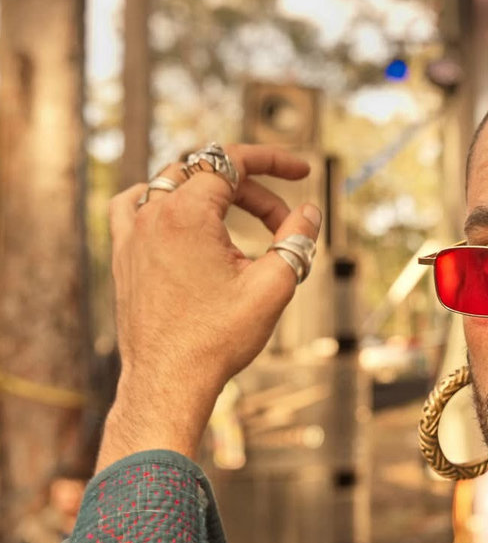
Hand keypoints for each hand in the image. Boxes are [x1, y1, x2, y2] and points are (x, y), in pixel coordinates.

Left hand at [97, 144, 321, 470]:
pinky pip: (133, 205)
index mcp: (187, 214)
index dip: (273, 160)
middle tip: (283, 222)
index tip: (303, 172)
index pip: (232, 161)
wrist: (168, 382)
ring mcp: (132, 234)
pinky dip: (161, 199)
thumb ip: (296, 238)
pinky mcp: (123, 256)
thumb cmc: (218, 338)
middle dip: (253, 189)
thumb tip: (309, 212)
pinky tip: (178, 215)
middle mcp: (153, 214)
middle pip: (209, 174)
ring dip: (212, 192)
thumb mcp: (274, 285)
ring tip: (240, 217)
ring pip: (172, 183)